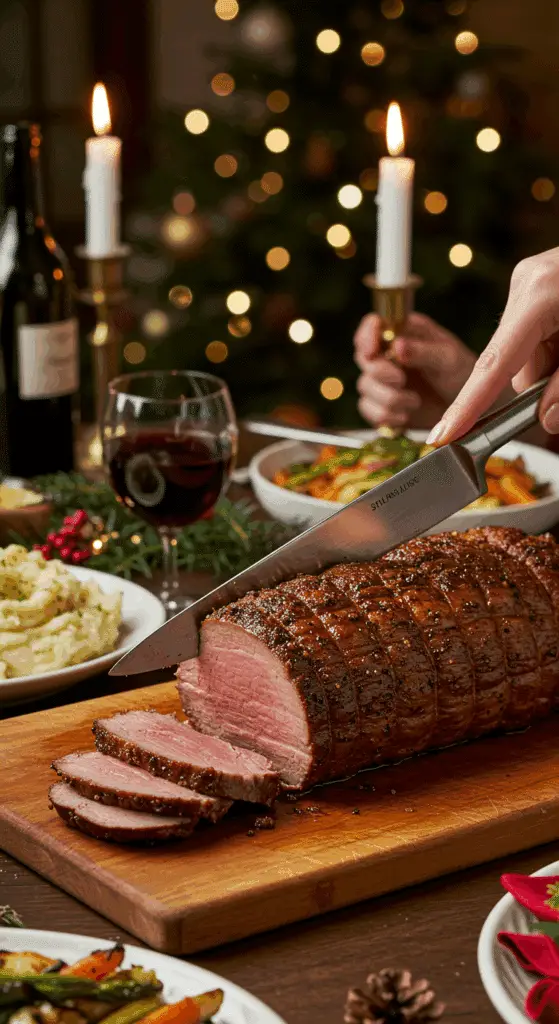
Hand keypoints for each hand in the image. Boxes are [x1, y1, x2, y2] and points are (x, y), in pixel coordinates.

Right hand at [354, 312, 476, 429]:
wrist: (470, 411)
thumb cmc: (462, 375)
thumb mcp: (448, 358)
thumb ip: (422, 351)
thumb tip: (397, 345)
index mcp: (405, 333)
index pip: (373, 325)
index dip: (366, 335)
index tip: (372, 351)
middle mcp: (389, 354)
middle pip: (363, 357)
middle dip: (379, 372)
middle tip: (401, 380)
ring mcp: (384, 381)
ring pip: (365, 386)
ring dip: (389, 398)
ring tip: (415, 401)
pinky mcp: (383, 405)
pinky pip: (369, 410)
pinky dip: (386, 415)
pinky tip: (405, 416)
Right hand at [426, 247, 558, 444]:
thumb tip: (548, 418)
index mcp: (539, 293)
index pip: (494, 364)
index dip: (468, 406)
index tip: (444, 436)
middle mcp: (527, 283)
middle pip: (514, 363)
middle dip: (544, 383)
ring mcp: (531, 281)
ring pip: (528, 354)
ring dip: (554, 367)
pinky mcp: (539, 284)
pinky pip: (537, 336)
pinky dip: (556, 349)